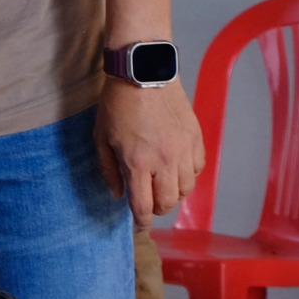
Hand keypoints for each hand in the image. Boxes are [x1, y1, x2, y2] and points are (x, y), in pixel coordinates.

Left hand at [95, 78, 204, 221]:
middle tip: (147, 203)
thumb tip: (116, 195)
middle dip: (155, 208)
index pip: (143, 206)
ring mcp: (184, 150)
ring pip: (186, 189)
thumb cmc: (117, 104)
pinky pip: (197, 169)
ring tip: (161, 186)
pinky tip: (176, 168)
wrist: (144, 72)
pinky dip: (188, 175)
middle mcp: (165, 161)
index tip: (138, 225)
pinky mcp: (196, 139)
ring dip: (173, 193)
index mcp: (138, 163)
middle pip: (167, 202)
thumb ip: (108, 170)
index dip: (140, 221)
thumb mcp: (101, 137)